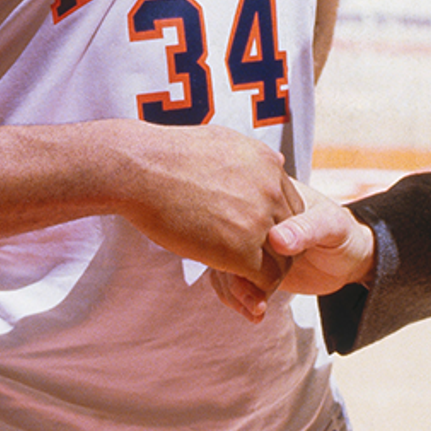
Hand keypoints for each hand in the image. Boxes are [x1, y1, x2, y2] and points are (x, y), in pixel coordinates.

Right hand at [111, 122, 303, 293]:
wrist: (139, 168)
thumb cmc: (166, 155)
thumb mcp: (221, 142)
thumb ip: (252, 159)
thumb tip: (276, 161)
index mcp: (268, 164)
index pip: (291, 207)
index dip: (273, 228)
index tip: (250, 239)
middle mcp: (272, 189)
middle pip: (290, 235)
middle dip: (272, 253)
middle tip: (247, 265)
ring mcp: (259, 219)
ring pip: (282, 260)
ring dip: (263, 274)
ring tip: (239, 279)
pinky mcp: (242, 249)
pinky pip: (264, 279)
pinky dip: (253, 288)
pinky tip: (232, 284)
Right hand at [211, 179, 374, 322]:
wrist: (348, 259)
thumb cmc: (343, 233)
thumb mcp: (331, 226)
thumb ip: (306, 230)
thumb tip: (276, 239)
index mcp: (268, 195)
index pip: (238, 210)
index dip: (233, 234)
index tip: (244, 263)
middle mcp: (254, 219)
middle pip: (224, 242)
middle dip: (232, 274)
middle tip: (253, 298)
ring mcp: (250, 244)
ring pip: (224, 266)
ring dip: (235, 291)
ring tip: (256, 309)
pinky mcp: (252, 267)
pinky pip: (232, 281)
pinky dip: (238, 299)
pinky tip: (255, 312)